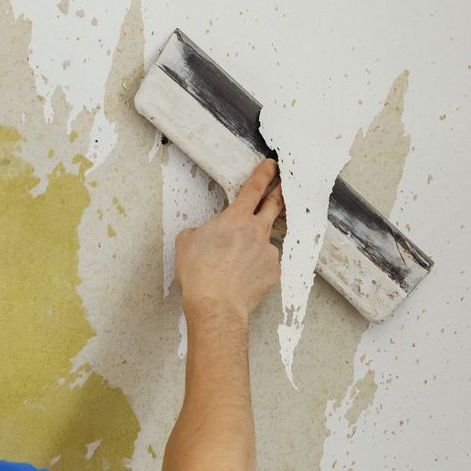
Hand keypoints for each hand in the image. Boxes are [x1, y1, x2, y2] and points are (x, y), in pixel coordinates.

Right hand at [175, 158, 284, 320]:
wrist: (216, 305)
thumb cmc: (199, 274)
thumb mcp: (186, 243)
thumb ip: (199, 232)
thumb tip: (203, 235)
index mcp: (235, 219)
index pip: (254, 188)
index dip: (264, 173)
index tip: (272, 166)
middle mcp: (257, 231)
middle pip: (274, 205)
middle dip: (279, 192)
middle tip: (283, 185)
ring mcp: (268, 251)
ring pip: (265, 241)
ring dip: (255, 245)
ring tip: (237, 263)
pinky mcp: (274, 271)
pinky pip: (266, 264)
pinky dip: (257, 268)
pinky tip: (244, 278)